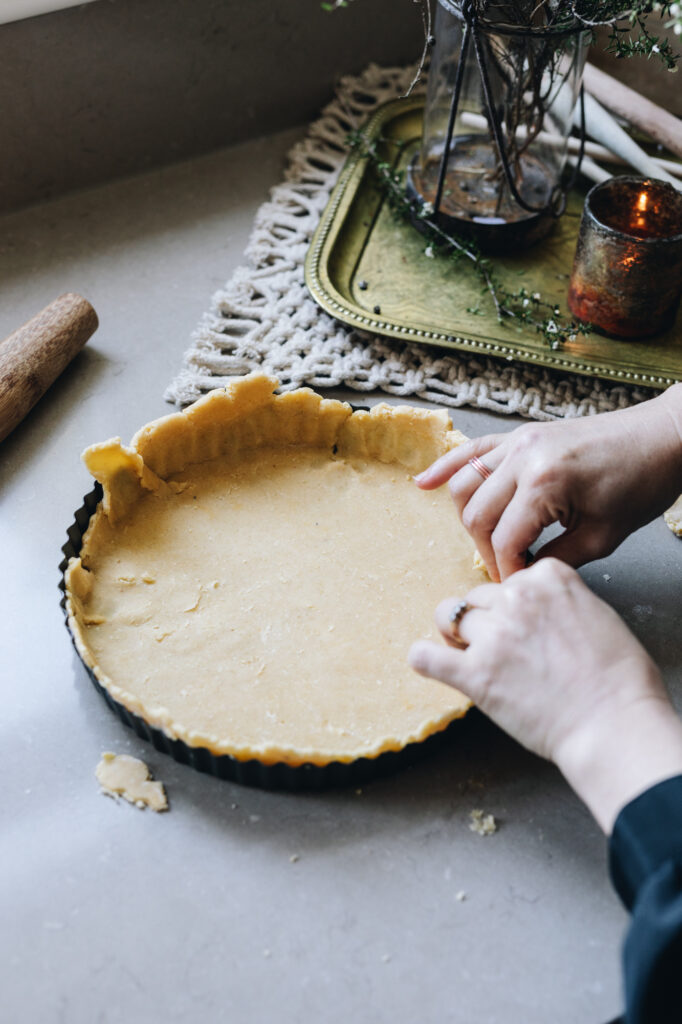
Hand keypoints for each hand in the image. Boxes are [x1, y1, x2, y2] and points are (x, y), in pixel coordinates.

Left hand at [408, 559, 681, 831]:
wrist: (615, 726)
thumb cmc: (620, 681)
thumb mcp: (599, 616)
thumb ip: (562, 602)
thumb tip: (540, 609)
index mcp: (549, 579)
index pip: (512, 579)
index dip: (514, 604)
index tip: (524, 624)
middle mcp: (517, 600)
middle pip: (479, 597)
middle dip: (486, 620)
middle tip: (501, 649)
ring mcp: (493, 636)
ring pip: (450, 617)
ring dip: (457, 636)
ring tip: (469, 656)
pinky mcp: (475, 674)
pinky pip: (426, 657)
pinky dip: (424, 659)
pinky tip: (429, 663)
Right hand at [414, 384, 681, 580]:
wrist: (662, 438)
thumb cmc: (641, 485)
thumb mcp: (603, 536)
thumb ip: (556, 559)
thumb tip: (523, 577)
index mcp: (546, 483)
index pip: (505, 541)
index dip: (507, 571)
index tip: (517, 586)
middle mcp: (524, 457)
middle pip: (476, 515)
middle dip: (487, 550)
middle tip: (507, 568)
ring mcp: (519, 440)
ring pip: (466, 484)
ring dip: (470, 518)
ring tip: (488, 541)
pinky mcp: (521, 433)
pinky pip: (473, 449)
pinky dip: (447, 466)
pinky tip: (423, 484)